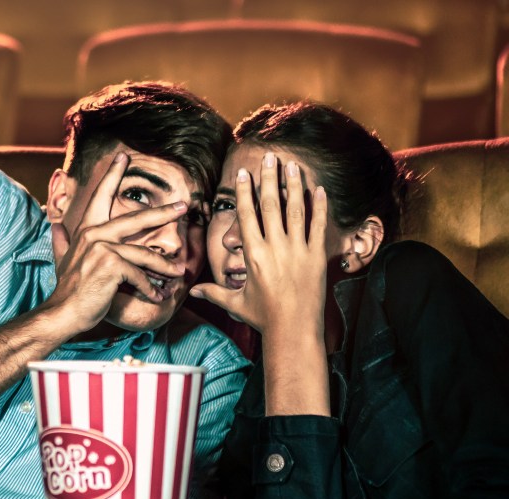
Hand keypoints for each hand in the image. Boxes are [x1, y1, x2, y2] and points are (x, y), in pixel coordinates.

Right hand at [42, 152, 189, 335]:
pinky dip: (150, 288)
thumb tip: (54, 226)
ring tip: (178, 272)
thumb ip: (61, 242)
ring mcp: (103, 250)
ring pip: (144, 254)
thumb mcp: (63, 261)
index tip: (124, 157)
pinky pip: (140, 274)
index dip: (113, 175)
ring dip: (164, 266)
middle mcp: (94, 235)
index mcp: (86, 231)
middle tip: (183, 205)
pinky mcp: (112, 267)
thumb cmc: (68, 290)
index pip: (101, 197)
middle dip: (162, 212)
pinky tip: (157, 296)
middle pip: (135, 219)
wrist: (64, 312)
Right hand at [192, 153, 327, 337]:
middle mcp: (275, 247)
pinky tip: (319, 190)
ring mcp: (297, 250)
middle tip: (270, 157)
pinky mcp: (316, 256)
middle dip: (269, 179)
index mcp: (253, 255)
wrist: (293, 330)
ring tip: (293, 166)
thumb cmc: (263, 317)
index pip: (248, 215)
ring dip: (294, 186)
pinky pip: (318, 226)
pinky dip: (319, 207)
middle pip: (270, 205)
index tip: (245, 172)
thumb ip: (213, 293)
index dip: (246, 191)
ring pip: (295, 210)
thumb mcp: (235, 303)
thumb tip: (190, 291)